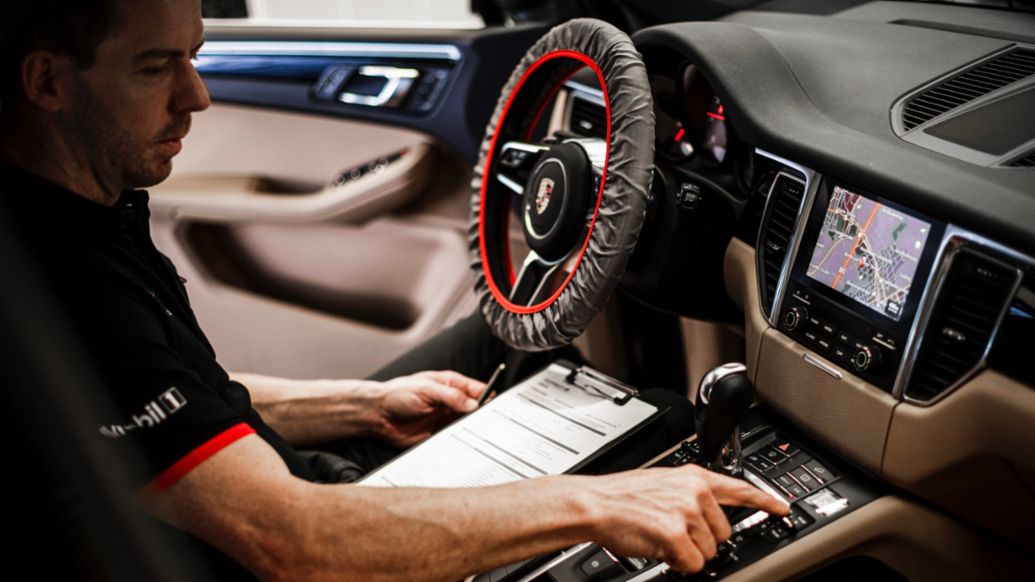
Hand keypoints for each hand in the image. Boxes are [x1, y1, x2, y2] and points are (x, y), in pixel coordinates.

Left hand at [372, 371, 485, 446]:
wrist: (377, 415)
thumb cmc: (397, 394)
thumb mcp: (427, 390)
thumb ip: (451, 397)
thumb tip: (474, 405)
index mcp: (451, 385)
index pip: (478, 390)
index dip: (489, 398)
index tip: (495, 408)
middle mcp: (451, 403)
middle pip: (476, 410)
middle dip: (483, 417)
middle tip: (487, 425)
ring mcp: (446, 420)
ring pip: (468, 427)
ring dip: (472, 431)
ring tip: (476, 435)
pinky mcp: (439, 436)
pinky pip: (455, 440)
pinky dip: (461, 443)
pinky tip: (463, 445)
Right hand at [579, 464, 789, 572]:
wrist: (595, 504)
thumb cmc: (621, 497)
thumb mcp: (663, 483)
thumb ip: (690, 495)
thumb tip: (707, 517)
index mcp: (694, 477)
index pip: (739, 488)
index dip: (764, 500)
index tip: (782, 508)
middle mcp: (695, 492)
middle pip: (723, 533)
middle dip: (701, 540)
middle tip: (672, 532)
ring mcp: (687, 513)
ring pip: (709, 551)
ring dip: (687, 552)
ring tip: (661, 536)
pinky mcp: (677, 535)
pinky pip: (693, 564)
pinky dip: (677, 563)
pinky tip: (659, 548)